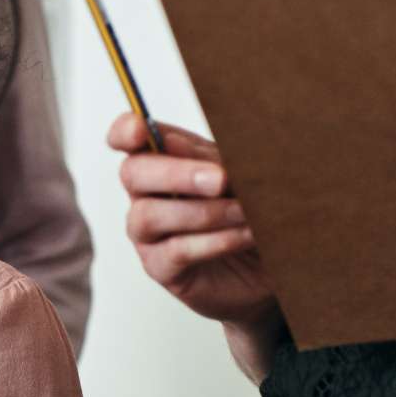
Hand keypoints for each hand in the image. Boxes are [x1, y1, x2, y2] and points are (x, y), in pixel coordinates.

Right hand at [109, 112, 278, 330]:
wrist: (270, 262)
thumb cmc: (249, 211)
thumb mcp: (238, 177)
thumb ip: (210, 160)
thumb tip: (179, 145)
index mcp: (160, 159)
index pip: (125, 139)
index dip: (125, 131)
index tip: (141, 129)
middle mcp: (145, 193)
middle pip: (134, 173)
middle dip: (176, 174)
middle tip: (221, 180)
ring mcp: (147, 233)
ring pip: (149, 215)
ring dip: (203, 211)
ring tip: (244, 212)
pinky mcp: (160, 267)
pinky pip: (176, 251)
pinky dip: (215, 241)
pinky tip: (244, 234)